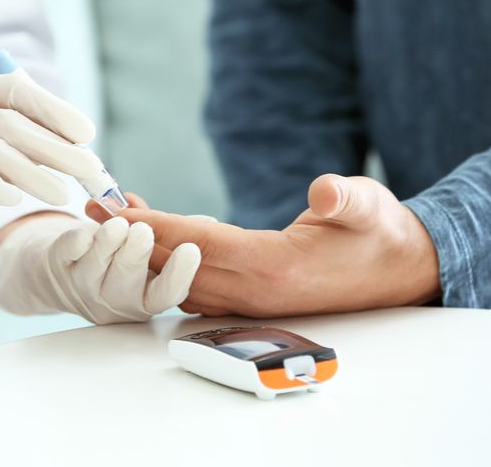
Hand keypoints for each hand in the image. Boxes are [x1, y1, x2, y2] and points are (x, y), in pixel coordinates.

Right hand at [0, 71, 102, 281]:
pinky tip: (15, 201)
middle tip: (92, 171)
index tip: (87, 133)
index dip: (55, 110)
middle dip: (58, 149)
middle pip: (14, 124)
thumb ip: (12, 139)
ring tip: (64, 195)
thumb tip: (75, 150)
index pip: (18, 90)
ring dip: (36, 175)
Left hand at [0, 215, 200, 323]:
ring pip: (97, 267)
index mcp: (146, 298)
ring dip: (109, 241)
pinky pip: (68, 253)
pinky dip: (77, 239)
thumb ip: (169, 236)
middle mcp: (116, 300)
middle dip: (136, 255)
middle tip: (143, 231)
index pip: (167, 294)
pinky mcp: (58, 268)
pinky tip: (86, 230)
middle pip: (128, 283)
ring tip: (117, 223)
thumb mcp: (147, 252)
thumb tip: (207, 224)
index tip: (191, 250)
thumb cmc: (117, 257)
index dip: (179, 275)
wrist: (63, 270)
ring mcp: (84, 287)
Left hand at [88, 175, 439, 317]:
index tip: (115, 211)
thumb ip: (344, 199)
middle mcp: (253, 291)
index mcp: (274, 268)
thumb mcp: (369, 206)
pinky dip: (169, 259)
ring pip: (181, 276)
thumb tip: (324, 193)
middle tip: (90, 208)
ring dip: (144, 249)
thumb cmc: (380, 234)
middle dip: (131, 238)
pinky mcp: (252, 296)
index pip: (198, 245)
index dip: (155, 227)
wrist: (400, 271)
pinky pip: (197, 281)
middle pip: (176, 264)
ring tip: (110, 216)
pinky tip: (155, 236)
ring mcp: (250, 298)